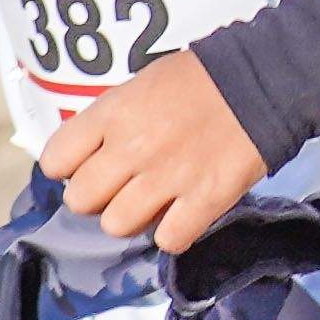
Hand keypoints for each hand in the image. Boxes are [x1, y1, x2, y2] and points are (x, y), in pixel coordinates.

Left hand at [38, 53, 268, 253]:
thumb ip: (110, 120)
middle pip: (81, 200)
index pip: (56, 159)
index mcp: (113, 113)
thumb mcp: (141, 85)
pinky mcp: (203, 200)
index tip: (86, 165)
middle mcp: (132, 148)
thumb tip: (89, 155)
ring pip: (116, 225)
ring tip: (152, 202)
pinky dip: (173, 233)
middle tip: (119, 186)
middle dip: (96, 197)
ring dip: (131, 217)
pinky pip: (167, 240)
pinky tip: (183, 213)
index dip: (68, 167)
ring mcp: (167, 178)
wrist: (263, 80)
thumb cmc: (200, 78)